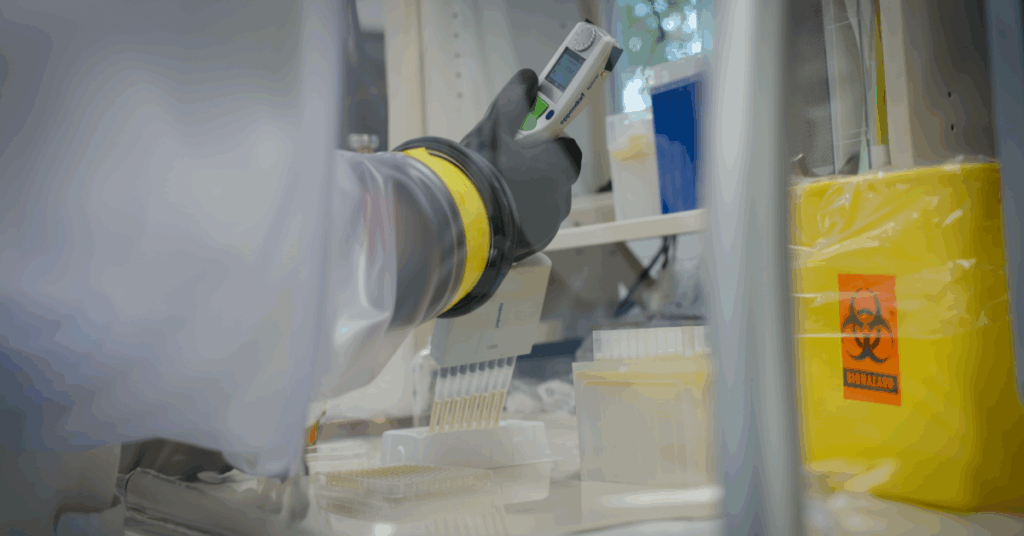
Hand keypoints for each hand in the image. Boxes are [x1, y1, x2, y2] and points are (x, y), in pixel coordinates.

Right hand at [461, 69, 581, 260]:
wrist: (456, 222)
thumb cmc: (479, 172)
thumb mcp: (494, 126)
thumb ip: (515, 100)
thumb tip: (529, 78)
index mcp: (559, 169)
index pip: (568, 149)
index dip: (549, 142)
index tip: (532, 139)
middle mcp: (559, 200)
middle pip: (554, 176)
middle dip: (536, 168)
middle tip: (507, 162)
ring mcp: (546, 226)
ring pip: (543, 201)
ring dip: (527, 193)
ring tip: (497, 187)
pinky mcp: (531, 245)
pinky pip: (532, 224)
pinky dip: (520, 214)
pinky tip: (497, 208)